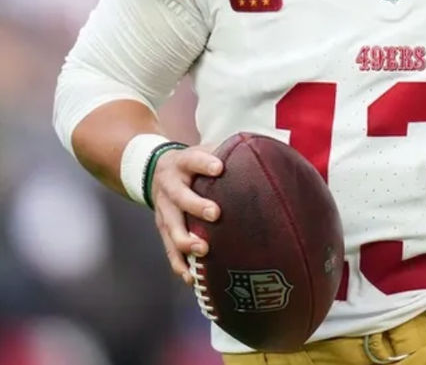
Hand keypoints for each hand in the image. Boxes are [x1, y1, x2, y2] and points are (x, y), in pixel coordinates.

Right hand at [150, 145, 223, 284]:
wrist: (155, 169)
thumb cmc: (193, 162)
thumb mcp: (204, 150)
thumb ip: (229, 151)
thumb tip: (267, 151)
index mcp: (183, 163)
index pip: (193, 159)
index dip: (204, 163)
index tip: (219, 167)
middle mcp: (170, 186)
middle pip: (180, 197)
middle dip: (196, 206)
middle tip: (215, 214)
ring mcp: (164, 209)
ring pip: (171, 227)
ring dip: (186, 240)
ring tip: (202, 250)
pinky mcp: (163, 228)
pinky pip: (168, 249)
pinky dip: (178, 264)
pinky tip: (191, 277)